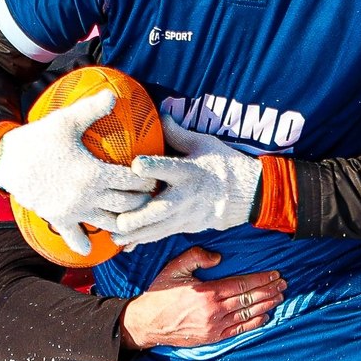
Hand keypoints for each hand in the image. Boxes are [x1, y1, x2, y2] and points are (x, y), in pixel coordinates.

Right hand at [0, 90, 157, 252]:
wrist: (6, 160)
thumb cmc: (38, 138)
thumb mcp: (66, 121)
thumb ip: (92, 109)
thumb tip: (113, 94)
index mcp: (94, 173)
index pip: (133, 181)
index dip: (148, 181)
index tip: (156, 180)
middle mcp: (87, 196)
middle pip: (127, 205)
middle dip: (143, 202)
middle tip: (152, 200)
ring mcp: (74, 211)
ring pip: (109, 223)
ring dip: (123, 223)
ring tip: (133, 219)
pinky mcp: (58, 219)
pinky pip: (75, 237)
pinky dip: (83, 243)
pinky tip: (91, 249)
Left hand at [109, 119, 263, 247]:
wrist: (246, 195)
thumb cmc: (222, 164)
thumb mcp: (204, 144)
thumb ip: (178, 134)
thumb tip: (158, 114)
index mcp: (189, 172)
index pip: (170, 169)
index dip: (153, 167)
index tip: (135, 165)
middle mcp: (186, 196)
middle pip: (160, 210)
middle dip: (138, 216)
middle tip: (118, 219)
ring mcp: (185, 215)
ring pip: (157, 229)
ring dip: (135, 234)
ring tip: (113, 237)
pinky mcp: (184, 226)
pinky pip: (160, 236)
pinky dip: (142, 240)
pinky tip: (125, 245)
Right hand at [117, 246, 286, 349]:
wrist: (147, 323)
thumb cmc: (160, 294)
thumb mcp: (175, 268)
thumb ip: (196, 257)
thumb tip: (218, 257)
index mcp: (207, 293)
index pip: (242, 284)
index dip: (261, 279)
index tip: (275, 274)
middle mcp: (214, 311)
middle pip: (249, 299)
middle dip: (268, 290)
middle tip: (283, 284)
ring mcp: (214, 326)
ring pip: (247, 314)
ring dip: (266, 305)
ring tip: (279, 297)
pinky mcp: (212, 337)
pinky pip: (238, 330)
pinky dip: (254, 324)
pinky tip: (266, 317)